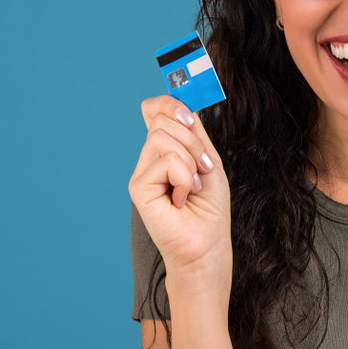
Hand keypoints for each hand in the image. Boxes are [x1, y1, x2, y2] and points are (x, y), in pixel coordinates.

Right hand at [129, 95, 232, 279]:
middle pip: (162, 120)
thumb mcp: (208, 161)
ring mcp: (141, 174)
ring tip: (192, 187)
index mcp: (164, 151)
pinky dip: (184, 176)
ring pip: (162, 136)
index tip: (190, 117)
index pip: (153, 110)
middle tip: (203, 169)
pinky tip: (182, 197)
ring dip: (190, 159)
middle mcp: (148, 160)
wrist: (207, 245)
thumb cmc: (209, 209)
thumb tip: (183, 104)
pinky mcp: (138, 187)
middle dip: (193, 141)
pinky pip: (165, 160)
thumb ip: (194, 133)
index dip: (168, 103)